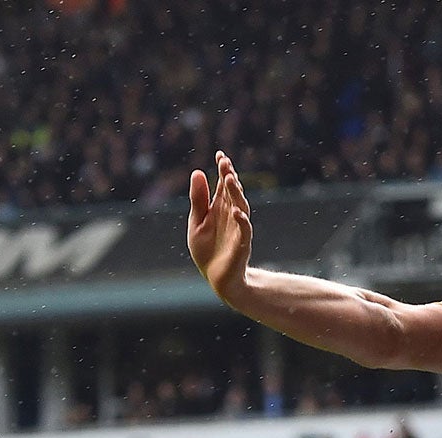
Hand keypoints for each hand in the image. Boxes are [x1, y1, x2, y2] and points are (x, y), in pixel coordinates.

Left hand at [188, 150, 252, 302]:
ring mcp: (237, 229)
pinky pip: (244, 231)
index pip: (223, 185)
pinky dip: (242, 221)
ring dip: (235, 194)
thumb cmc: (207, 251)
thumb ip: (198, 199)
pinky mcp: (241, 245)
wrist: (218, 278)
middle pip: (232, 192)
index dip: (223, 170)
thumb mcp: (197, 222)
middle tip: (225, 163)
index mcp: (219, 208)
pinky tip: (236, 211)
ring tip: (229, 180)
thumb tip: (198, 172)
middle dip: (229, 177)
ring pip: (240, 207)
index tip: (220, 154)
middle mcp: (231, 215)